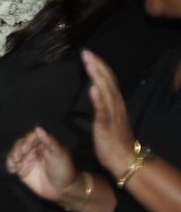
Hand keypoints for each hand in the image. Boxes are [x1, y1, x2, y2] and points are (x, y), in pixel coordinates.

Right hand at [7, 127, 81, 203]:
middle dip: (17, 150)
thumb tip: (37, 128)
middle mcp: (35, 150)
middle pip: (21, 144)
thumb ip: (49, 141)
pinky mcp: (22, 170)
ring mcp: (28, 160)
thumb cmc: (64, 170)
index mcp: (45, 144)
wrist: (63, 189)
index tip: (26, 149)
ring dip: (12, 157)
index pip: (31, 136)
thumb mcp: (59, 154)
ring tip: (15, 165)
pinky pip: (12, 164)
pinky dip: (9, 165)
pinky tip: (12, 170)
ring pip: (14, 153)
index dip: (27, 141)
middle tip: (19, 158)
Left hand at [83, 49, 134, 177]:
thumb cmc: (113, 142)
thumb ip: (101, 106)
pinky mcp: (106, 125)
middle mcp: (115, 105)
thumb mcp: (106, 119)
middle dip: (97, 65)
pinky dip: (98, 98)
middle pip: (107, 81)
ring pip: (106, 91)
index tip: (88, 54)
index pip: (108, 80)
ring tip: (89, 63)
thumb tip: (94, 93)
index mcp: (114, 104)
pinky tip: (93, 88)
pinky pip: (102, 110)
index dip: (99, 67)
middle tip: (86, 52)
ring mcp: (112, 115)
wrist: (124, 159)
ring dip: (98, 76)